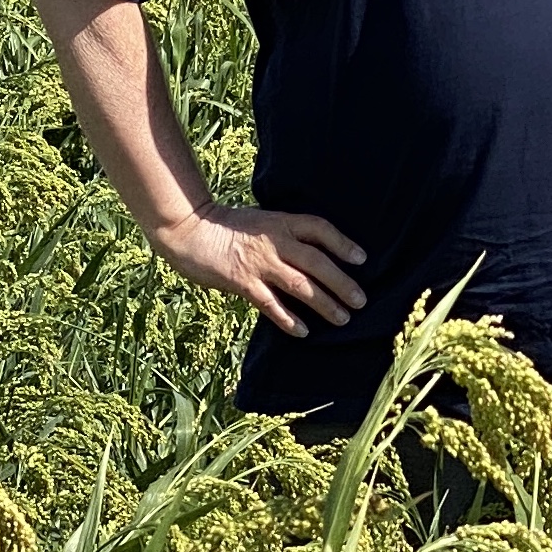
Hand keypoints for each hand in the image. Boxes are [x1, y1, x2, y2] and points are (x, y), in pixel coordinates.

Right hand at [149, 206, 367, 336]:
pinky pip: (271, 304)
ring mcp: (259, 263)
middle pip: (317, 262)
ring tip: (343, 318)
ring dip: (324, 303)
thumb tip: (313, 251)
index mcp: (281, 222)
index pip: (319, 229)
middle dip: (341, 282)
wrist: (191, 230)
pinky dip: (289, 319)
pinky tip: (304, 331)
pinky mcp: (243, 283)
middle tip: (361, 300)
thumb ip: (285, 232)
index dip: (342, 243)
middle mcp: (274, 241)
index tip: (361, 258)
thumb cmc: (228, 225)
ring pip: (300, 285)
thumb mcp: (262, 219)